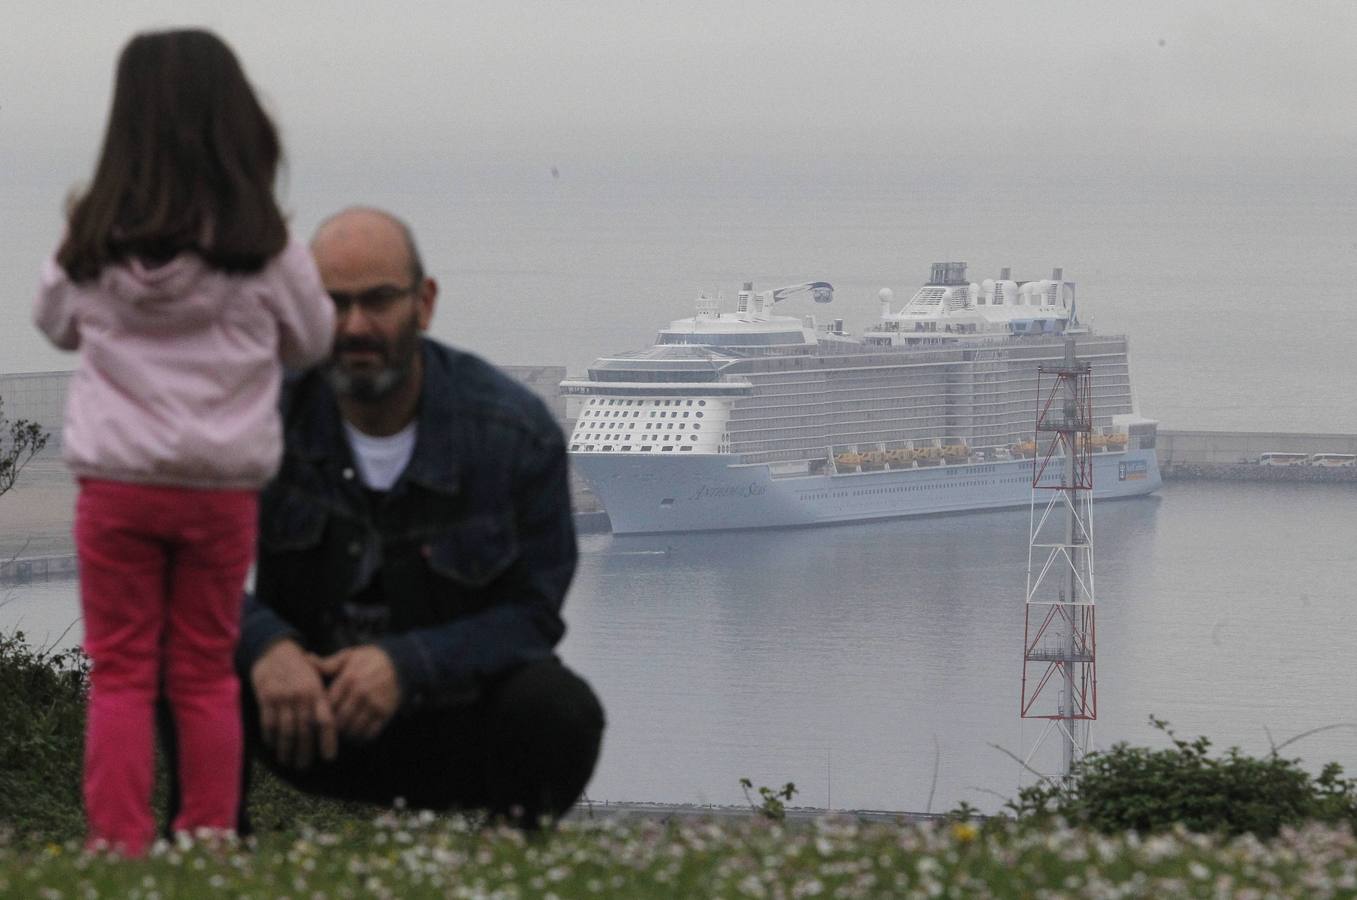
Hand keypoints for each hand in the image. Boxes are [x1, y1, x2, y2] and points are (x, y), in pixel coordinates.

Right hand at [250, 639, 337, 768]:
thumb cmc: (300, 669)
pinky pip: (269, 723)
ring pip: (286, 730)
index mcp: (317, 692)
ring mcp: (283, 698)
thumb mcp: (317, 680)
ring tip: (288, 762)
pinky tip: (273, 747)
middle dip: (305, 751)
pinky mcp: (266, 698)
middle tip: (304, 767)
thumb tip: (334, 727)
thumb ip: (323, 700)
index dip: (328, 740)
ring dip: (287, 749)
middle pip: (305, 730)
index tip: (329, 758)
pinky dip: (271, 737)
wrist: (274, 652)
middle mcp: (301, 696)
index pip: (326, 720)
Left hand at [317, 645, 400, 740]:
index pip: (328, 704)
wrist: (400, 663)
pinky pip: (369, 733)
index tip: (318, 717)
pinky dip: (361, 738)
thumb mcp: (348, 656)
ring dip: (345, 735)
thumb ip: (327, 663)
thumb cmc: (369, 660)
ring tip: (342, 732)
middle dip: (332, 727)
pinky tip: (357, 734)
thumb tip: (306, 658)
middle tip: (329, 729)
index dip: (320, 713)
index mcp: (349, 678)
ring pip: (353, 729)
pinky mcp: (386, 713)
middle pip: (339, 720)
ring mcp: (375, 704)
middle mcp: (361, 692)